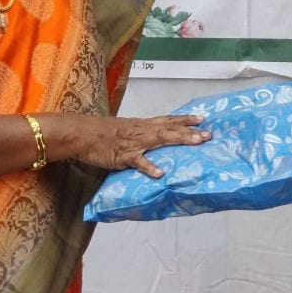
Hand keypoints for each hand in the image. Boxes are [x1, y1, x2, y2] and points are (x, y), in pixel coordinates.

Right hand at [74, 114, 210, 176]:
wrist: (83, 133)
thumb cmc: (102, 133)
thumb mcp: (125, 130)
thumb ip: (140, 134)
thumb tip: (152, 139)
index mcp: (142, 124)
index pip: (168, 120)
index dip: (185, 119)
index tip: (203, 118)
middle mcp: (142, 130)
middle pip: (170, 128)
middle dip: (190, 131)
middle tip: (209, 135)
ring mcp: (134, 142)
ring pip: (160, 139)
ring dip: (179, 140)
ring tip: (196, 143)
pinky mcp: (123, 155)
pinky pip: (137, 162)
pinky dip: (149, 167)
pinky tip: (159, 173)